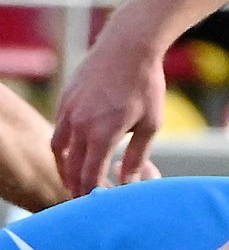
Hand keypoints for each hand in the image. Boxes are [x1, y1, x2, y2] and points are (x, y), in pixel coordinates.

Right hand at [52, 35, 166, 196]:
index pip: (89, 175)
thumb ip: (137, 156)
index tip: (100, 203)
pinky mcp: (66, 98)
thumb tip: (129, 182)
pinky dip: (64, 145)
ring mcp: (68, 110)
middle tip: (85, 200)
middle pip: (71, 166)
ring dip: (66, 167)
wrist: (129, 46)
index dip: (93, 193)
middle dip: (77, 186)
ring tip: (76, 178)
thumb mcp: (150, 125)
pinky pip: (59, 129)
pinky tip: (78, 149)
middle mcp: (78, 124)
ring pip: (58, 148)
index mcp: (100, 134)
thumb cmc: (146, 85)